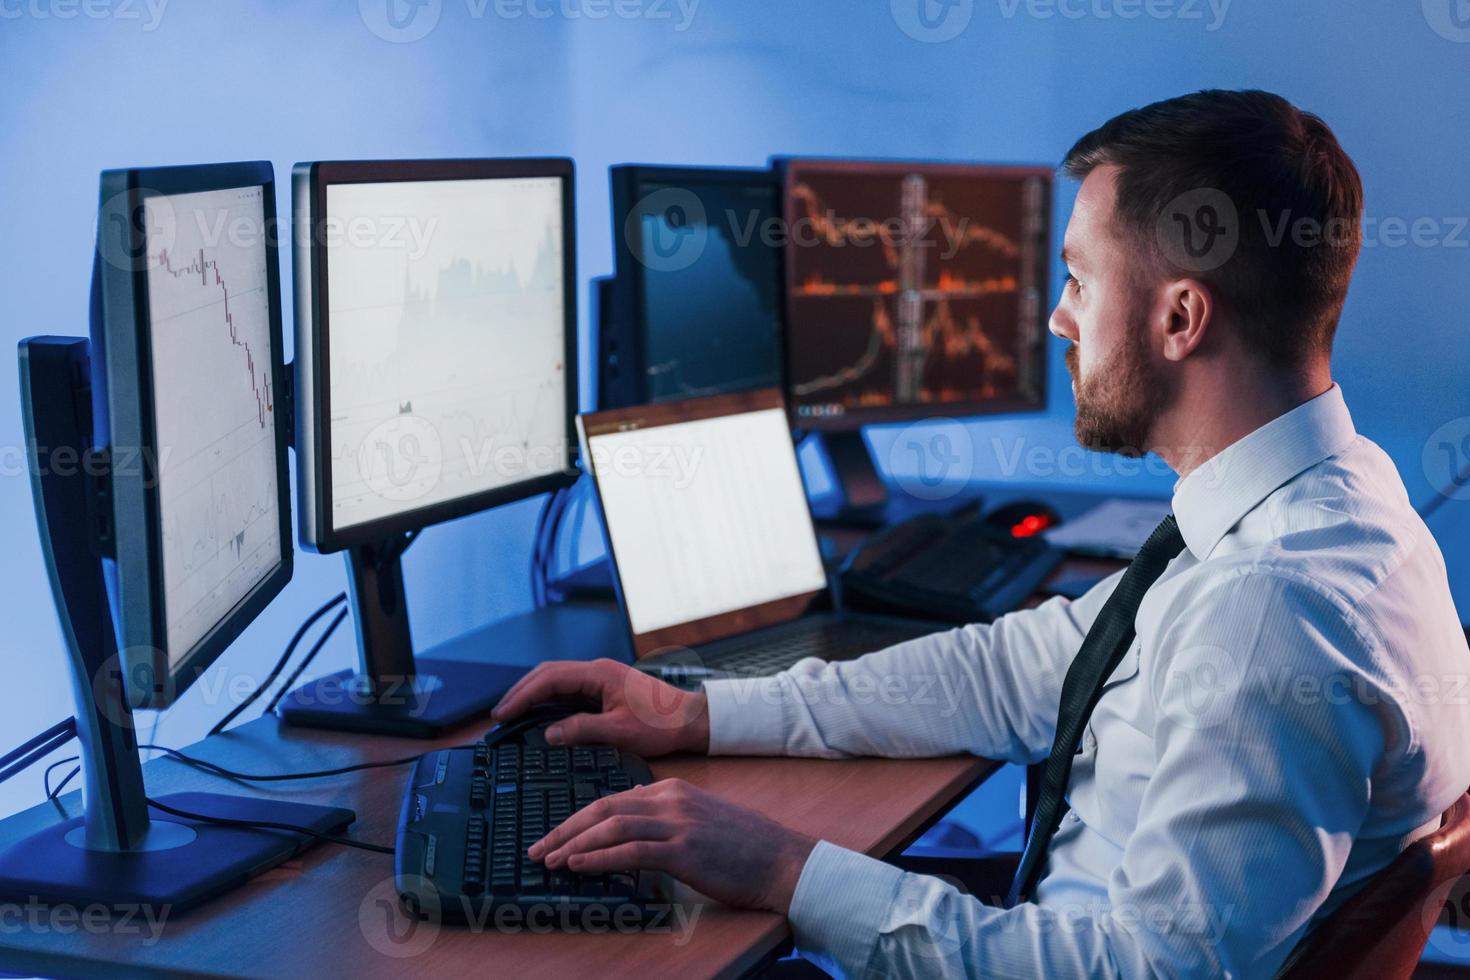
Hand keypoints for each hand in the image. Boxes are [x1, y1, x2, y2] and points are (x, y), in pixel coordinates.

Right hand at [492, 658, 709, 757]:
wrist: (690, 719)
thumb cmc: (661, 724)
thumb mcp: (619, 732)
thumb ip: (581, 730)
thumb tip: (548, 734)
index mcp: (599, 674)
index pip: (549, 679)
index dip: (522, 695)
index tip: (503, 713)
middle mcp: (597, 670)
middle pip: (548, 674)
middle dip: (521, 692)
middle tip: (500, 714)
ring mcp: (601, 677)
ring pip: (557, 680)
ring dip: (533, 695)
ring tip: (512, 714)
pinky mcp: (605, 688)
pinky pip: (569, 690)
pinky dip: (549, 700)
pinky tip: (539, 715)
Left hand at [529, 778, 817, 914]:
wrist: (782, 861)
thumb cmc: (743, 848)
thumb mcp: (699, 821)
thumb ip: (665, 820)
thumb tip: (628, 830)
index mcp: (672, 790)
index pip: (612, 799)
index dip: (577, 819)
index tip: (554, 836)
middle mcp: (671, 799)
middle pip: (603, 808)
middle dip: (565, 830)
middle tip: (537, 849)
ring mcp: (678, 823)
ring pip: (611, 826)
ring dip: (574, 844)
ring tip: (549, 860)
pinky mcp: (684, 849)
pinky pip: (631, 850)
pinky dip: (599, 858)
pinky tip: (578, 866)